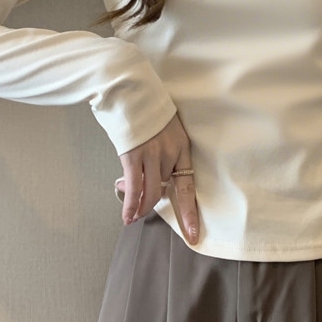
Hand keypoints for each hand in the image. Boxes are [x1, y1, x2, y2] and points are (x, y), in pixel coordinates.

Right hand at [116, 114, 199, 244]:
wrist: (129, 86)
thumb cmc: (142, 107)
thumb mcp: (160, 129)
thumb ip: (156, 154)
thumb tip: (141, 177)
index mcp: (181, 146)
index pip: (188, 186)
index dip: (190, 213)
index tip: (193, 235)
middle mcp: (170, 153)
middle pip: (166, 189)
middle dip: (156, 205)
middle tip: (146, 215)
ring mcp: (152, 154)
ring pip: (152, 192)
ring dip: (142, 208)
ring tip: (134, 217)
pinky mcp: (133, 155)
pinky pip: (135, 188)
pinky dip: (130, 204)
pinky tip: (128, 217)